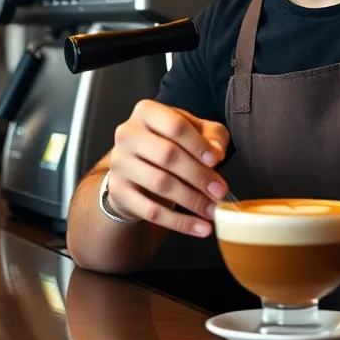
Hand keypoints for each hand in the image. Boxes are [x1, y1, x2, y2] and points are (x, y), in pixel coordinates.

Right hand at [108, 100, 229, 236]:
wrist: (136, 169)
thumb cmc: (171, 144)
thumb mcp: (195, 132)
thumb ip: (212, 136)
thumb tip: (216, 152)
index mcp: (146, 112)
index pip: (175, 125)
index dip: (198, 144)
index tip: (217, 161)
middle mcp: (127, 134)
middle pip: (167, 155)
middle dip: (199, 176)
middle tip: (220, 191)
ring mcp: (119, 164)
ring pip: (160, 184)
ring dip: (192, 201)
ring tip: (213, 210)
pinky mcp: (118, 192)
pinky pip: (150, 211)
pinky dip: (179, 223)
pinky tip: (200, 228)